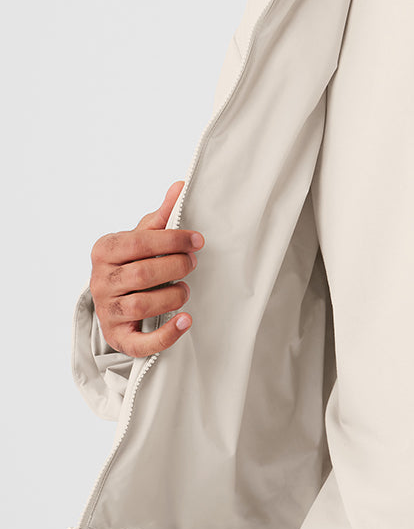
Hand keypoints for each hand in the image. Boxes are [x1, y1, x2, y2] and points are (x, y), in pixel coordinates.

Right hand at [89, 181, 204, 357]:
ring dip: (173, 296)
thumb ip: (161, 217)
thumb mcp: (142, 238)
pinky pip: (141, 342)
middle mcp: (101, 281)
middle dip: (176, 267)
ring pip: (143, 305)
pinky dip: (167, 334)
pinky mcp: (118, 337)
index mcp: (105, 250)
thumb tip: (180, 186)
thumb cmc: (131, 264)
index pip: (140, 242)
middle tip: (192, 264)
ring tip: (184, 289)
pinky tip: (186, 321)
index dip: (173, 241)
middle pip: (143, 273)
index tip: (197, 241)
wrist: (113, 301)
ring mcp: (107, 311)